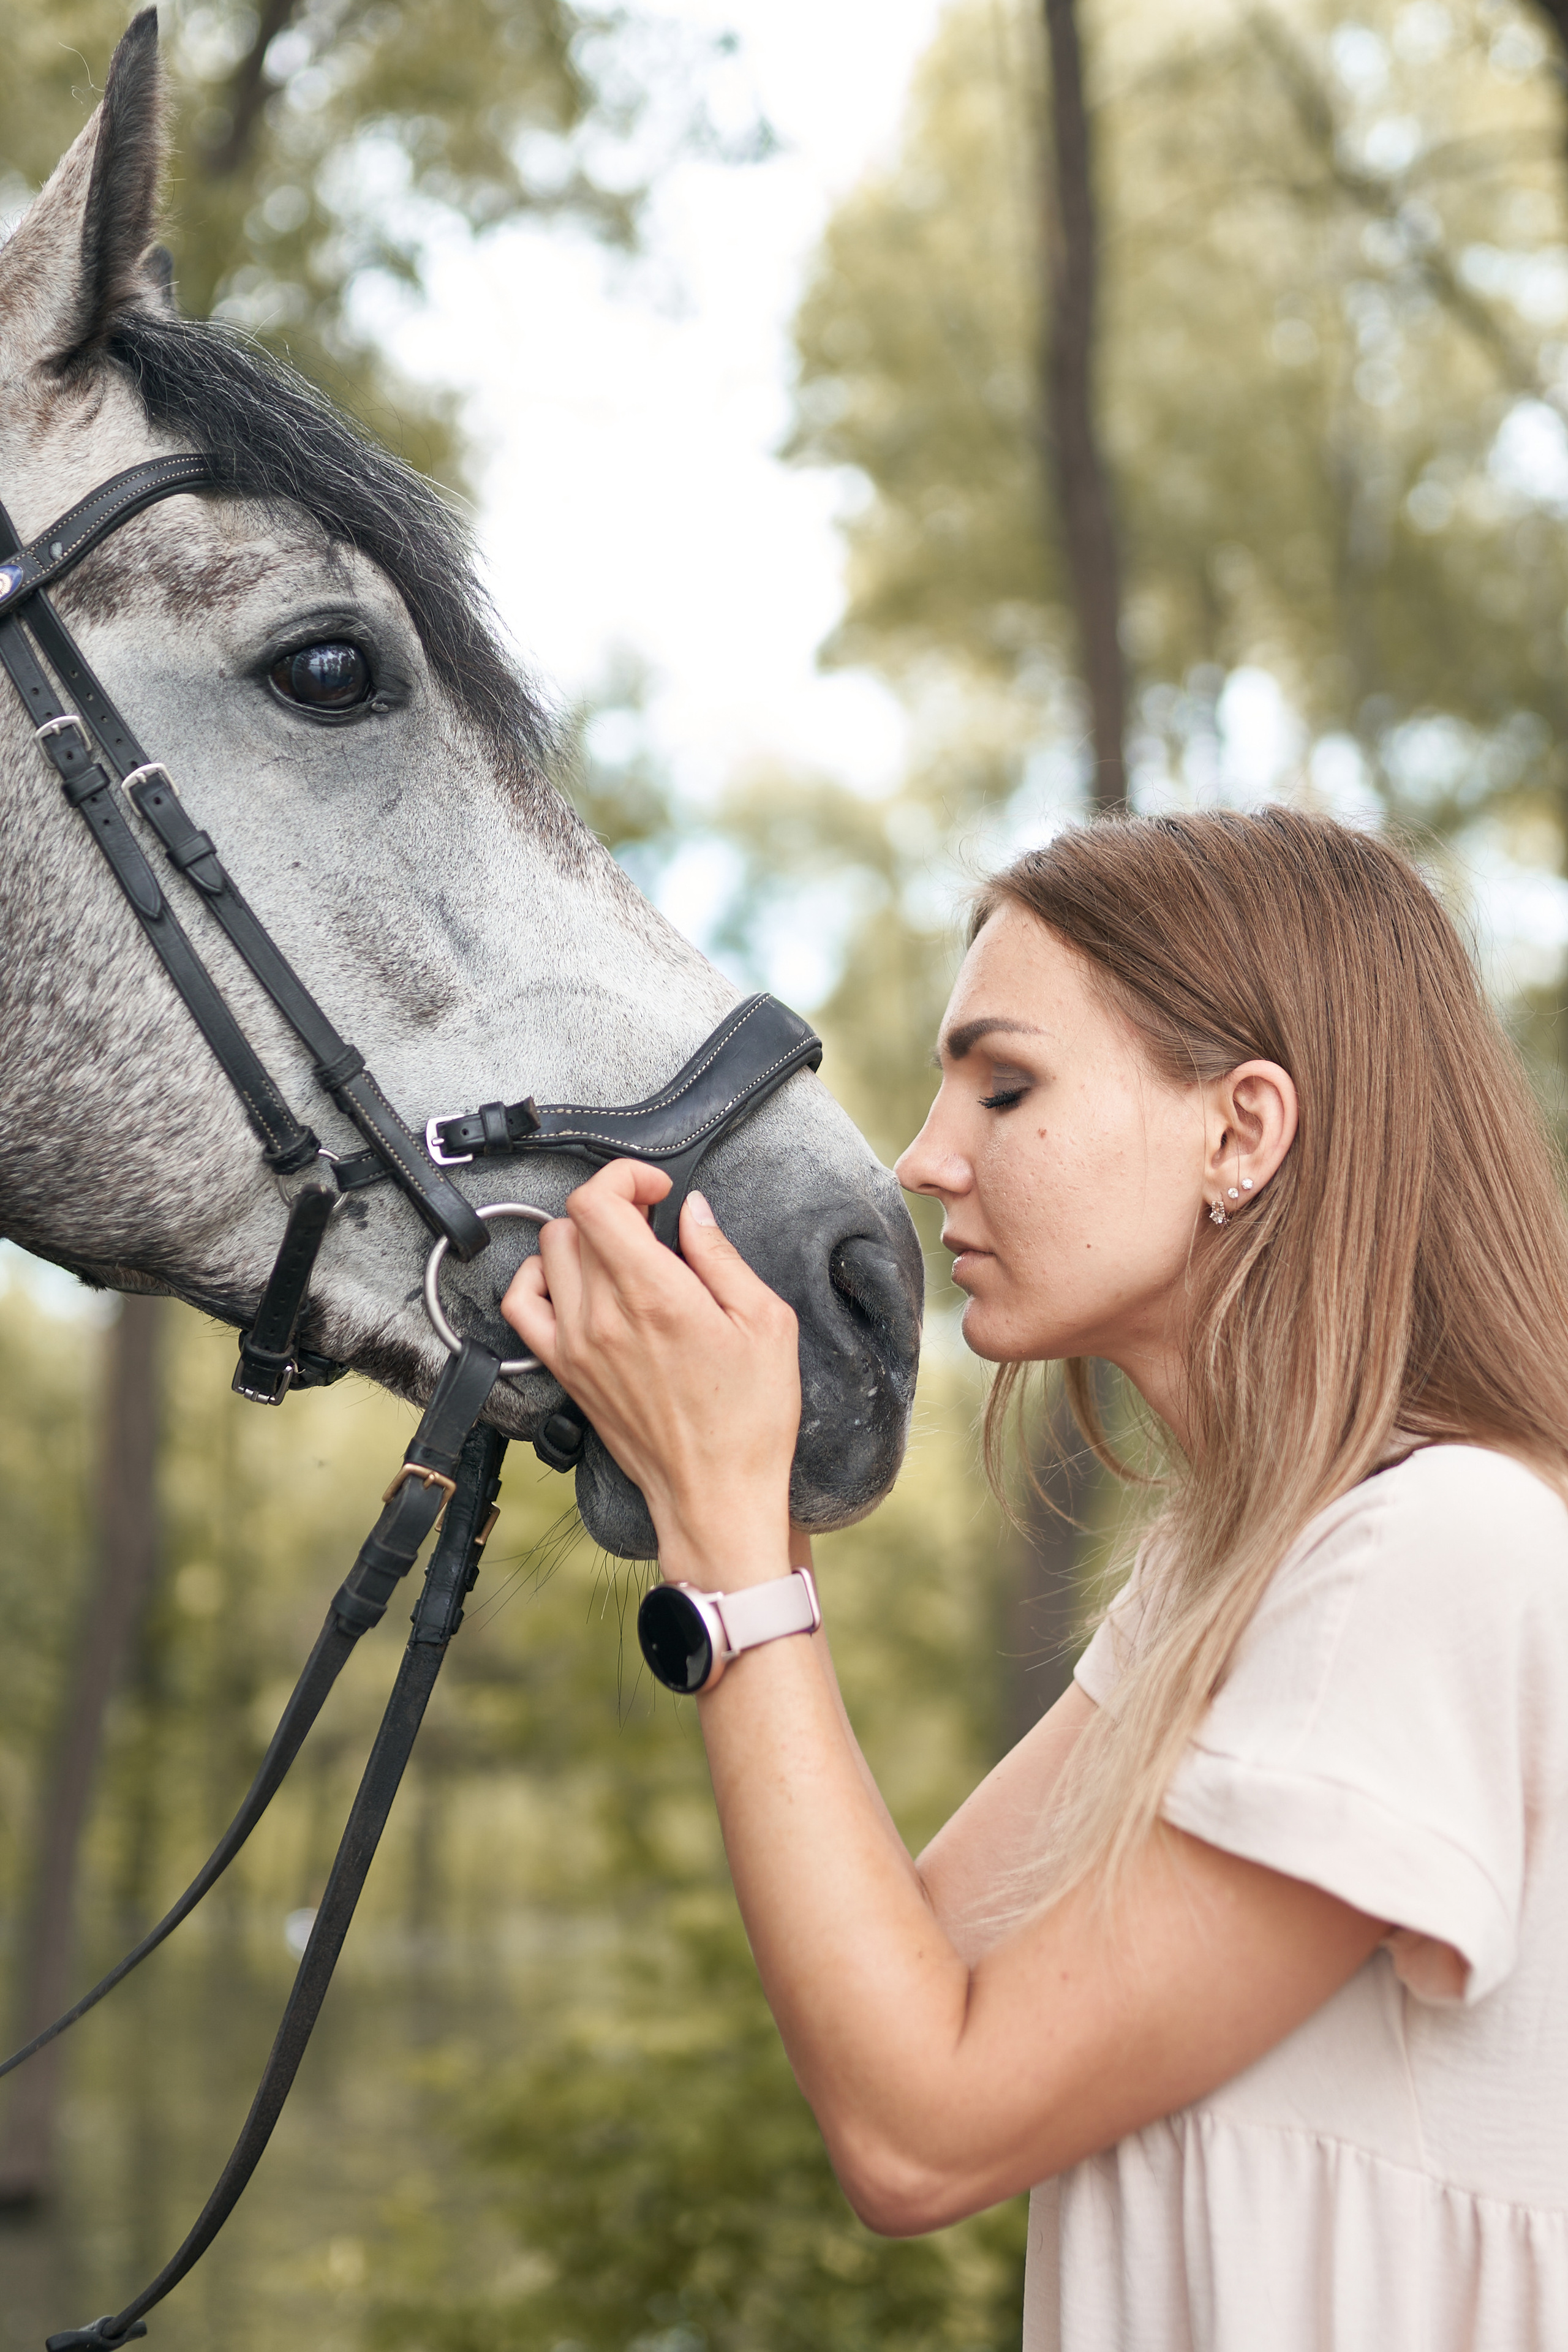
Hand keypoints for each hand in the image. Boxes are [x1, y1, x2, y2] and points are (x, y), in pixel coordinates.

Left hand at [500, 1160, 801, 1585]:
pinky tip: (578, 1283)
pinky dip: (540, 1278)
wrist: (715, 1493)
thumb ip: (721, 1257)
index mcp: (655, 1295)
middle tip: (653, 1221)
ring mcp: (574, 1344)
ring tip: (624, 1253)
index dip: (624, 1176)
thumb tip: (692, 1211)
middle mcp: (602, 1316)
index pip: (596, 1202)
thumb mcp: (766, 1322)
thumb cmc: (749, 1419)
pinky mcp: (564, 1369)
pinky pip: (521, 1304)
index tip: (657, 1189)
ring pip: (548, 1253)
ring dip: (584, 1237)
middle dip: (615, 1204)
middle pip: (573, 1221)